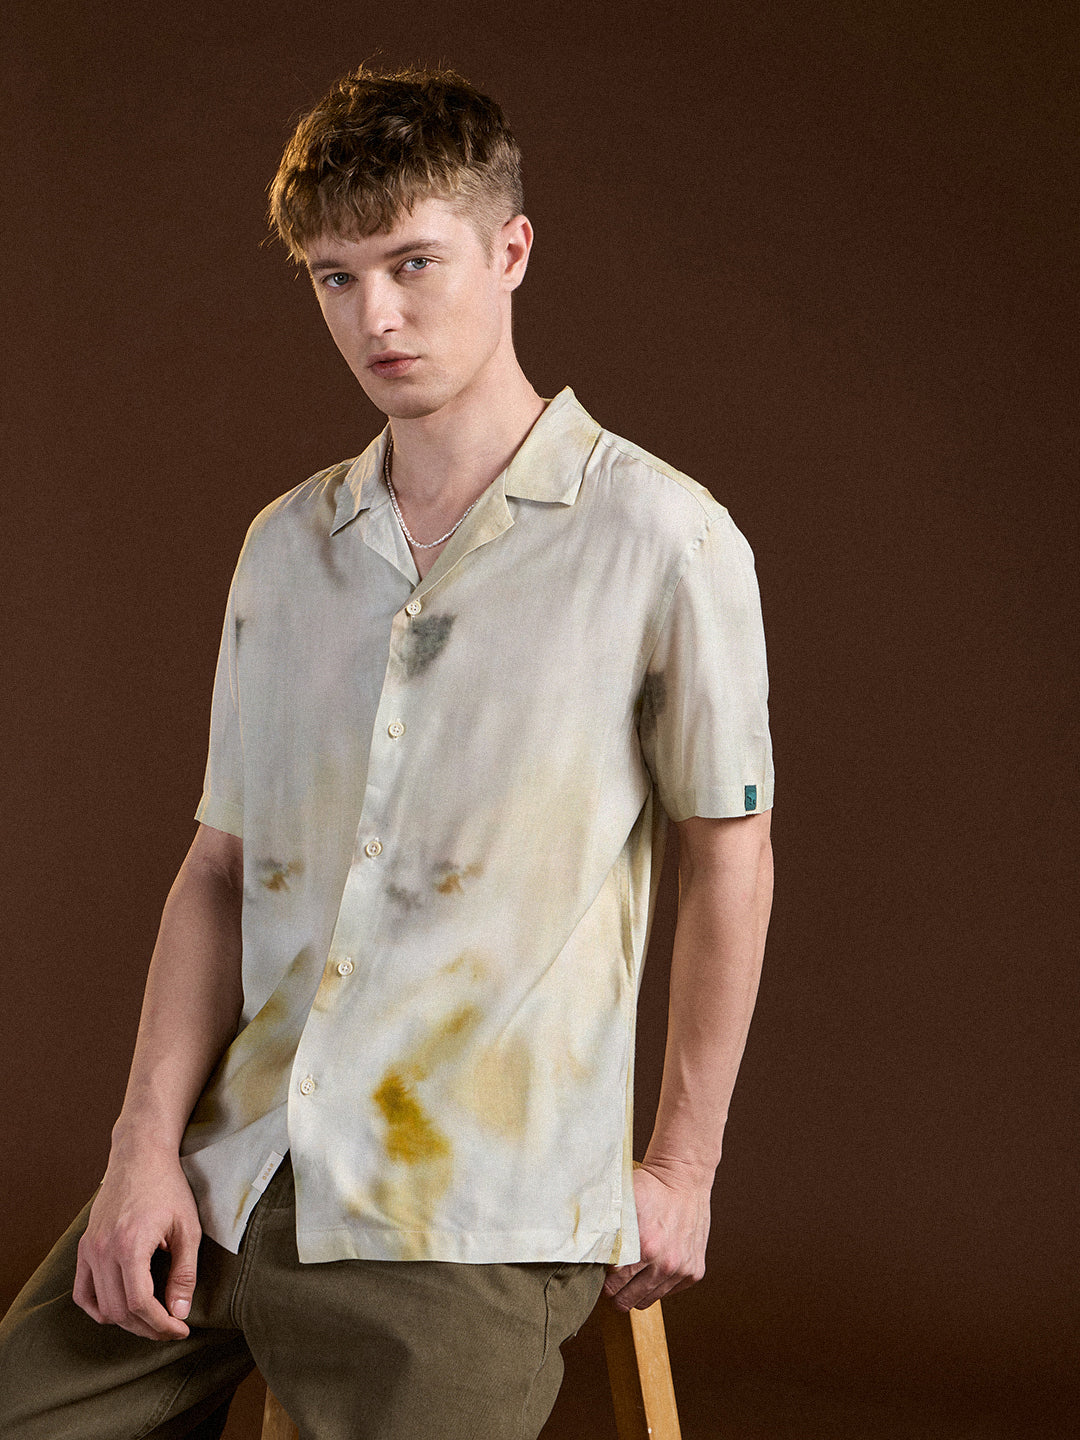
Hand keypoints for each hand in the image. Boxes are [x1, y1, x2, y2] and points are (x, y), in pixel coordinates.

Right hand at [73, 1146, 200, 1340]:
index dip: (162, 1324)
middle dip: (147, 1327)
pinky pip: (82, 1292)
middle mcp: (103, 1250)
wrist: (140, 1157)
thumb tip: (179, 1313)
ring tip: (151, 1319)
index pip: (141, 1304)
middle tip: (170, 1327)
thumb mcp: (188, 1228)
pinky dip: (99, 1307)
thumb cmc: (168, 1188)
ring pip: (100, 1307)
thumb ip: (184, 1273)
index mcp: (130, 1245)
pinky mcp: (84, 1246)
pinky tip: (121, 1308)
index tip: (180, 1329)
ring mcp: (89, 1249)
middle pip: (119, 1311)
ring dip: (126, 1321)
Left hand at [602, 1162, 710, 1310]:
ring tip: (628, 1276)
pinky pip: (667, 1292)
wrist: (684, 1179)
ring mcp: (682, 1270)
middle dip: (614, 1292)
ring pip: (646, 1300)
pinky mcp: (694, 1272)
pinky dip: (657, 1284)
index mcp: (645, 1248)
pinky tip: (651, 1266)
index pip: (612, 1284)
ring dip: (634, 1292)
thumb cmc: (650, 1188)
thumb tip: (579, 1244)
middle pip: (627, 1300)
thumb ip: (602, 1224)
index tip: (599, 1273)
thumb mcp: (621, 1201)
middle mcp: (665, 1263)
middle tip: (610, 1280)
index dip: (602, 1281)